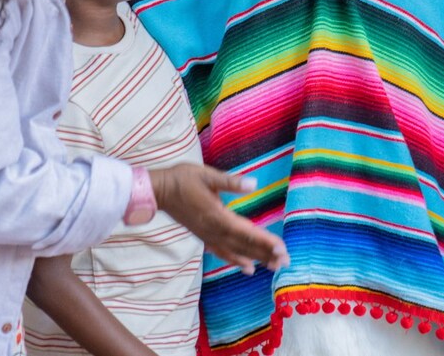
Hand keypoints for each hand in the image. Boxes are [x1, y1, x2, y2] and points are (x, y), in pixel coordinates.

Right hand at [150, 165, 288, 275]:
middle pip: (244, 245)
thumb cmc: (183, 179)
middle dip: (265, 253)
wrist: (158, 191)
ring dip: (256, 258)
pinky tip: (248, 267)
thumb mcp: (207, 175)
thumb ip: (230, 182)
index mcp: (217, 216)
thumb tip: (253, 183)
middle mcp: (214, 231)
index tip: (281, 248)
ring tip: (274, 267)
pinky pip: (222, 252)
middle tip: (286, 261)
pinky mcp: (203, 237)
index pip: (246, 232)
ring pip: (235, 251)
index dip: (264, 241)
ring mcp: (208, 236)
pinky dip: (236, 260)